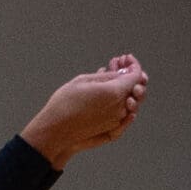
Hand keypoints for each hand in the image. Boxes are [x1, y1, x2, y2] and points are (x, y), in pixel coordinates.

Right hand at [22, 56, 147, 169]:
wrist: (54, 131)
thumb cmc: (64, 104)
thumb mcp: (83, 81)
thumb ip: (106, 76)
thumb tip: (120, 73)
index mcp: (114, 93)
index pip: (135, 76)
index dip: (133, 64)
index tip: (126, 58)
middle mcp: (120, 108)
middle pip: (136, 88)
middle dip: (130, 75)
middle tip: (120, 66)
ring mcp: (117, 121)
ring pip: (131, 101)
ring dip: (126, 88)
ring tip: (114, 79)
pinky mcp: (112, 130)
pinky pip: (125, 114)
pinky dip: (124, 102)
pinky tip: (116, 96)